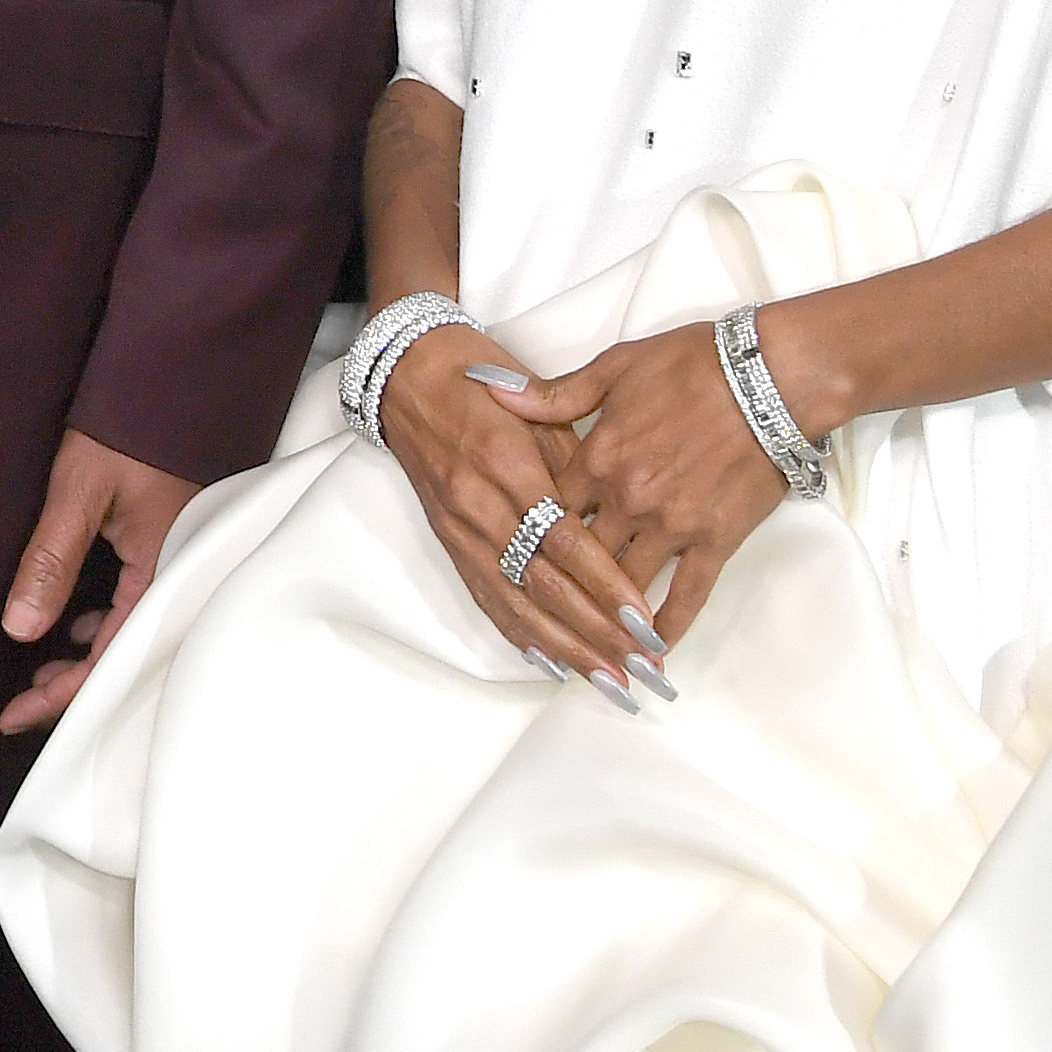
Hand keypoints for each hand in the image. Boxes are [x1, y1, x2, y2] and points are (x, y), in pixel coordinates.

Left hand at [0, 426, 197, 732]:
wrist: (176, 374)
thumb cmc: (130, 427)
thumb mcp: (80, 492)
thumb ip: (52, 559)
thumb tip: (20, 627)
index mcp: (164, 572)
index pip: (110, 658)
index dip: (62, 694)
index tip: (14, 717)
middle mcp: (178, 575)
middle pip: (125, 655)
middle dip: (73, 685)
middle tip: (20, 704)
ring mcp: (178, 559)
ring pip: (131, 630)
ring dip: (88, 654)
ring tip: (43, 668)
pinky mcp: (170, 543)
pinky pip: (139, 601)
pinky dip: (105, 622)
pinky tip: (80, 622)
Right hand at [376, 319, 662, 692]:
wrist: (405, 372)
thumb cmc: (479, 378)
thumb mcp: (536, 402)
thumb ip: (575, 458)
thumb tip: (621, 516)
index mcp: (505, 462)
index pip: (563, 540)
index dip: (604, 586)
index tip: (645, 621)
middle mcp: (478, 503)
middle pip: (543, 583)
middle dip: (596, 632)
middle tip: (643, 666)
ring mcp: (459, 528)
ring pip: (515, 601)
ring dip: (565, 647)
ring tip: (610, 679)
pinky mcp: (448, 541)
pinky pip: (486, 596)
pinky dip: (520, 635)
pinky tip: (552, 663)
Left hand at [504, 321, 797, 658]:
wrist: (769, 377)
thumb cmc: (691, 364)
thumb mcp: (614, 367)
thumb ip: (554, 394)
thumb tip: (492, 392)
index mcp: (597, 457)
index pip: (547, 509)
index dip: (529, 534)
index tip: (513, 556)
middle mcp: (627, 499)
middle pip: (579, 556)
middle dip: (559, 587)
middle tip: (539, 618)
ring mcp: (672, 524)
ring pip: (626, 583)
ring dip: (606, 617)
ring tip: (586, 647)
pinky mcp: (715, 539)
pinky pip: (688, 593)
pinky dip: (669, 625)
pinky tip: (653, 650)